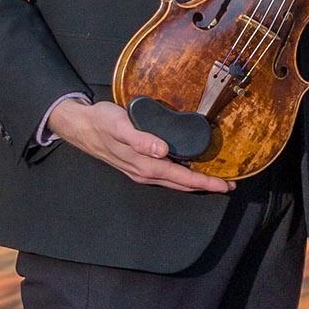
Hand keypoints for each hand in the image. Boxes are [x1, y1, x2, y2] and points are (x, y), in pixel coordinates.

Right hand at [44, 95, 232, 192]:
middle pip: (181, 183)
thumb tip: (162, 151)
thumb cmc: (101, 123)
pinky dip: (181, 175)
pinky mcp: (138, 164)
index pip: (181, 177)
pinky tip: (188, 169)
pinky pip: (165, 175)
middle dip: (205, 185)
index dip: (204, 182)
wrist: (80, 126)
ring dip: (194, 182)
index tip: (225, 184)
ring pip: (174, 181)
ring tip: (214, 180)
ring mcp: (140, 170)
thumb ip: (140, 139)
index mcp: (144, 165)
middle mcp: (144, 172)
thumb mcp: (120, 126)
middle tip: (228, 185)